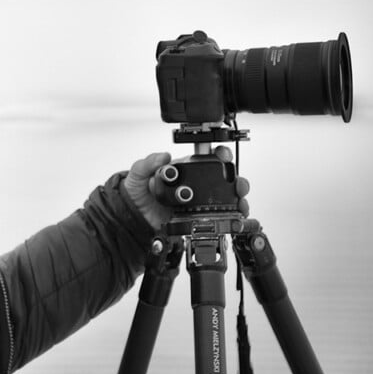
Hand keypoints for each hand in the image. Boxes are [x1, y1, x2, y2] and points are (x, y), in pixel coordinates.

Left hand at [122, 147, 249, 232]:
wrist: (132, 218)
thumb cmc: (135, 193)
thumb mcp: (137, 174)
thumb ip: (147, 163)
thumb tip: (163, 156)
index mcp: (181, 171)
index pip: (204, 159)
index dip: (218, 155)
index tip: (223, 155)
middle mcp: (192, 186)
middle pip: (221, 179)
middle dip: (235, 178)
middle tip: (238, 182)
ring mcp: (196, 203)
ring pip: (224, 197)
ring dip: (236, 197)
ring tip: (240, 199)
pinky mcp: (196, 219)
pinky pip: (217, 217)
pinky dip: (230, 216)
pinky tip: (235, 215)